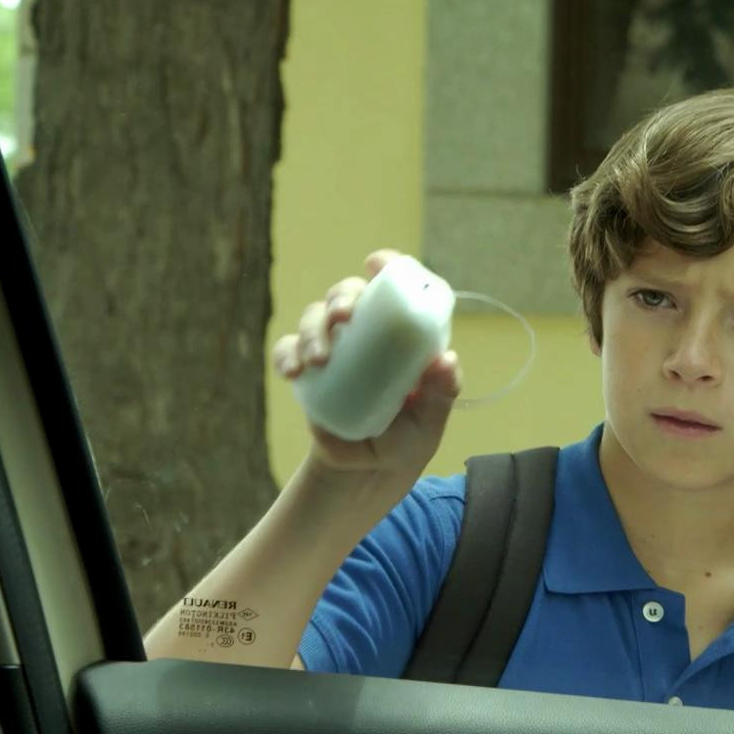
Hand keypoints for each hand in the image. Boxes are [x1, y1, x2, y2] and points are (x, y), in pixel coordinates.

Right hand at [269, 250, 462, 474]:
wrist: (368, 471)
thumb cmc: (406, 440)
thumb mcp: (429, 421)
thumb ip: (440, 394)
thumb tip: (446, 360)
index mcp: (403, 335)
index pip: (397, 290)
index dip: (388, 267)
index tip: (376, 263)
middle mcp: (368, 332)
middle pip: (349, 294)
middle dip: (342, 297)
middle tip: (343, 317)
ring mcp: (336, 347)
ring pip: (316, 316)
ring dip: (313, 329)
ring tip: (318, 359)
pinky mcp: (308, 369)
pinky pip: (289, 349)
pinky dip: (287, 354)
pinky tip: (292, 371)